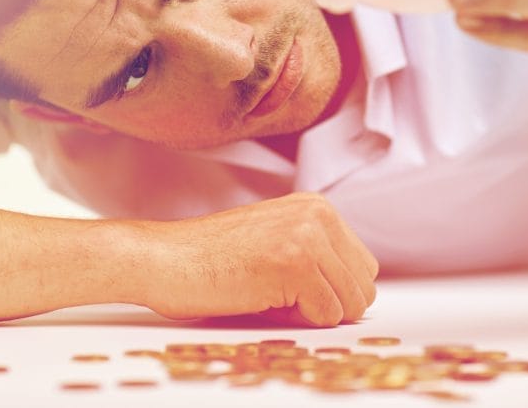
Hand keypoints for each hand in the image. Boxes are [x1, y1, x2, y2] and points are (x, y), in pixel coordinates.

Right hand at [143, 192, 378, 326]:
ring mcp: (307, 237)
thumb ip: (317, 257)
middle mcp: (317, 215)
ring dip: (311, 313)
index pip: (363, 268)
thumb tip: (357, 299)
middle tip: (278, 293)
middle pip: (364, 287)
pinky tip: (259, 297)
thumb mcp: (275, 242)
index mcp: (315, 207)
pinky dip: (296, 320)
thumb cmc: (210, 260)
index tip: (290, 285)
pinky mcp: (295, 263)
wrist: (164, 259)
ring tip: (267, 292)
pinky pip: (326, 316)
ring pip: (350, 304)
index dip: (330, 291)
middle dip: (328, 304)